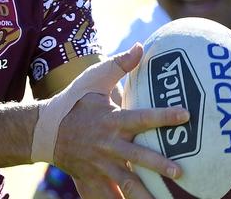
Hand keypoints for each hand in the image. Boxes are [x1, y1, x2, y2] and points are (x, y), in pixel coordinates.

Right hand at [54, 44, 188, 198]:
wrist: (45, 130)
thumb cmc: (74, 101)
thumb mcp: (94, 80)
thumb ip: (120, 65)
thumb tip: (141, 46)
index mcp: (111, 119)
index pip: (141, 117)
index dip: (163, 116)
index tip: (185, 115)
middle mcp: (108, 143)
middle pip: (137, 156)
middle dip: (158, 164)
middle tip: (180, 172)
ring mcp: (100, 164)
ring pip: (126, 182)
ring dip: (145, 192)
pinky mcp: (93, 178)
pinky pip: (107, 196)